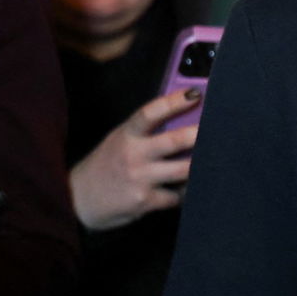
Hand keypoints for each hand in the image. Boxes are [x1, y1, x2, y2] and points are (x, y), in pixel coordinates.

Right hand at [71, 88, 200, 230]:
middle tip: (219, 128)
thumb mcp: (119, 140)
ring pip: (183, 170)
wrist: (78, 199)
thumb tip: (183, 116)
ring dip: (200, 165)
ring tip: (214, 158)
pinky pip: (176, 196)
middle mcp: (133, 154)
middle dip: (199, 135)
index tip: (195, 94)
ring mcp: (140, 179)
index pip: (150, 112)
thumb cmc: (106, 164)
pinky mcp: (145, 201)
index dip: (174, 102)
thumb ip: (145, 131)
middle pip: (174, 141)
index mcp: (127, 134)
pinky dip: (186, 192)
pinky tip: (190, 187)